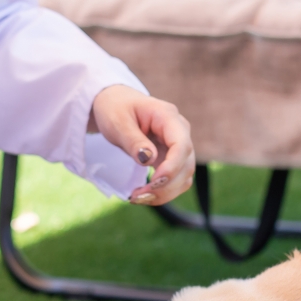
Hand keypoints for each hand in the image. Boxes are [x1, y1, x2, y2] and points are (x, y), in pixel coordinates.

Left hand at [90, 85, 195, 206]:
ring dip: (165, 192)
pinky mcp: (171, 157)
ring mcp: (177, 145)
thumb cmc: (115, 108)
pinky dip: (163, 191)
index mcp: (167, 116)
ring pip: (184, 176)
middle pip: (186, 164)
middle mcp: (179, 131)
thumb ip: (133, 140)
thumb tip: (148, 160)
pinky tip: (143, 195)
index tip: (153, 182)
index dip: (172, 167)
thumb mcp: (117, 122)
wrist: (115, 102)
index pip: (181, 145)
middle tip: (137, 196)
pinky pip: (175, 179)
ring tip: (137, 198)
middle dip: (165, 186)